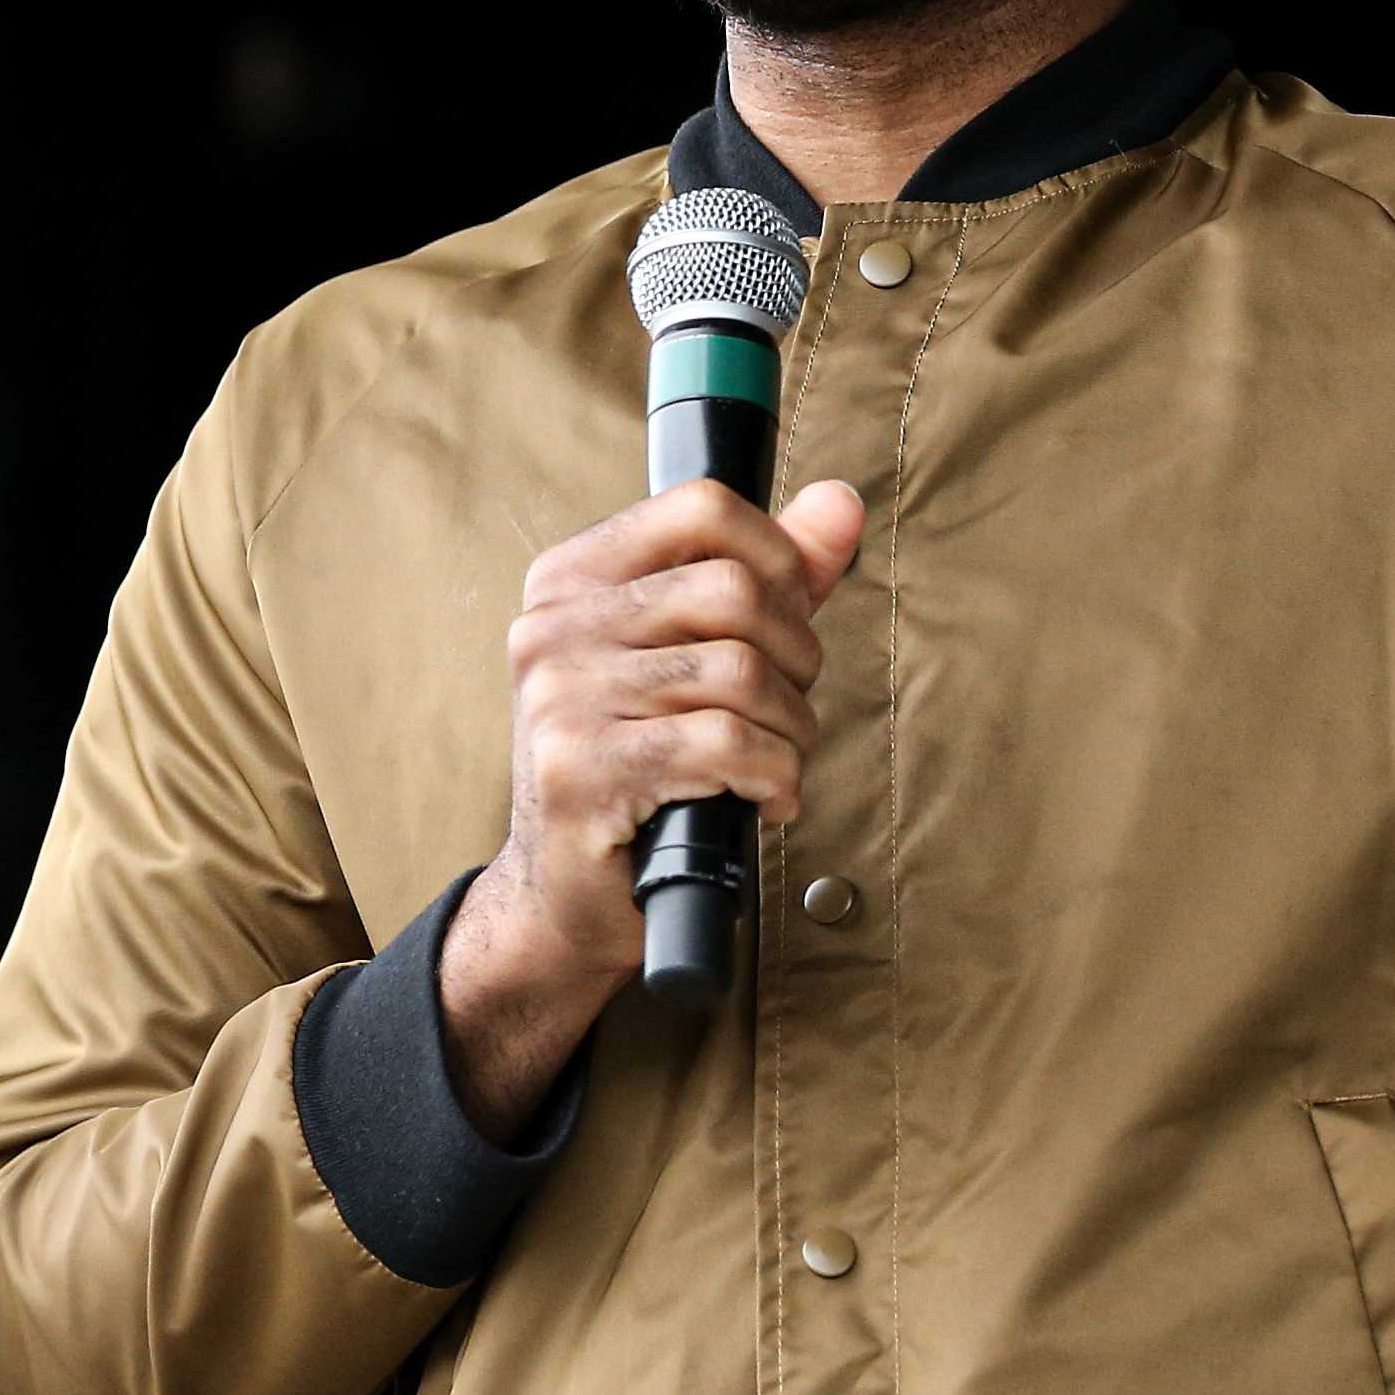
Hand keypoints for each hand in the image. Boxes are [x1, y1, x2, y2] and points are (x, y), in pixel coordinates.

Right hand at [439, 475, 863, 1138]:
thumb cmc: (645, 763)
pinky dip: (774, 775)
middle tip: (787, 710)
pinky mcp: (581, 772)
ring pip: (741, 673)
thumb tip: (842, 502)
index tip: (792, 618)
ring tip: (776, 759)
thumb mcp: (701, 653)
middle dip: (796, 658)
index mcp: (573, 579)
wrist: (567, 892)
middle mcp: (552, 626)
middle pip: (735, 591)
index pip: (702, 507)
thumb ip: (773, 575)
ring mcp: (559, 697)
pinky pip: (727, 745)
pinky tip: (764, 797)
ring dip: (792, 728)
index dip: (780, 556)